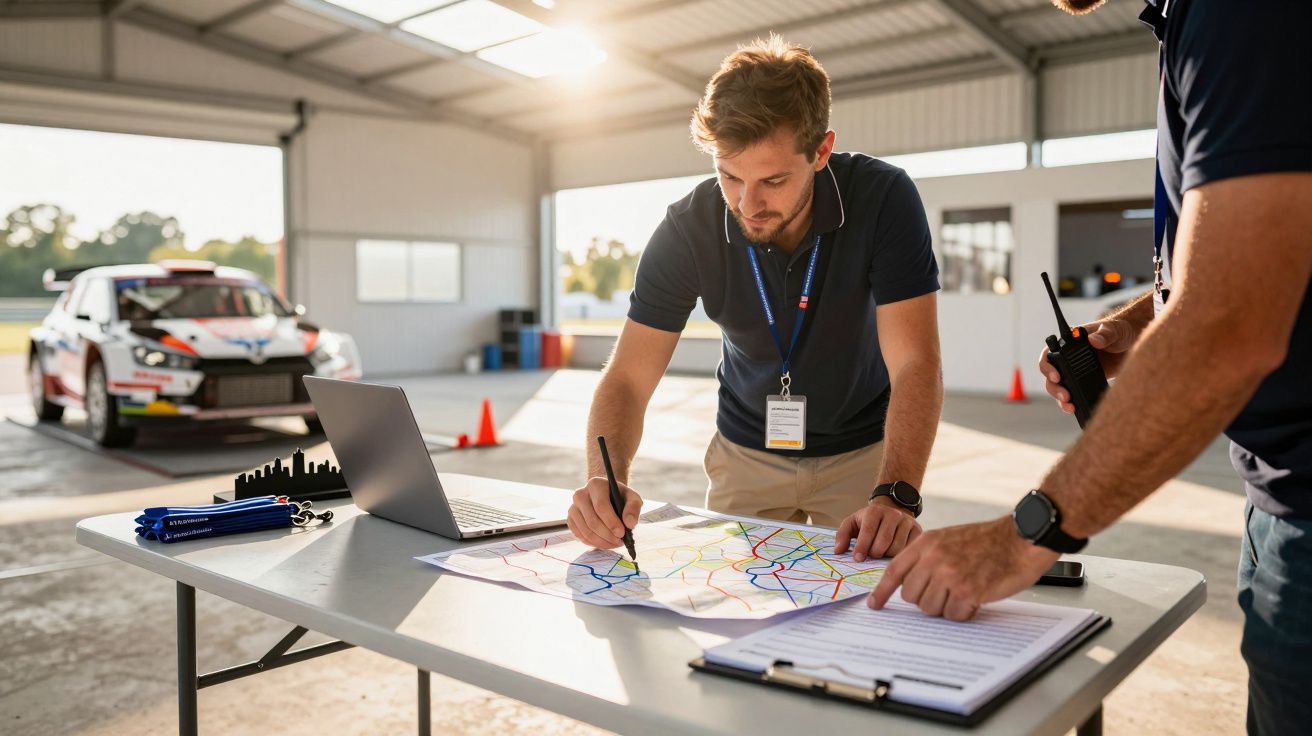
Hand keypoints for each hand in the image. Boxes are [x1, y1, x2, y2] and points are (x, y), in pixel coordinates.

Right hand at [567, 476, 641, 549]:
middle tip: (620, 542)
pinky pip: (580, 536)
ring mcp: (573, 508)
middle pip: (592, 521)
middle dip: (607, 535)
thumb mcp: (632, 497)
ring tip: (615, 543)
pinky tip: (605, 542)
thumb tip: (630, 524)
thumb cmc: (619, 497)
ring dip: (602, 542)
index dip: (611, 522)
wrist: (606, 496)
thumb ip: (633, 508)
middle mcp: (580, 495)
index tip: (622, 533)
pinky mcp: (570, 520)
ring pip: (586, 531)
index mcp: (595, 485)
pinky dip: (594, 543)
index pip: (601, 506)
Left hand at [834, 496, 922, 561]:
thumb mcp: (852, 523)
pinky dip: (901, 555)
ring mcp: (907, 522)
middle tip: (872, 555)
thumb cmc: (868, 521)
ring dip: (887, 556)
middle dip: (875, 553)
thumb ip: (842, 535)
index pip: (868, 532)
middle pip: (883, 542)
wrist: (892, 511)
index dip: (862, 547)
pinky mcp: (918, 530)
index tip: (857, 559)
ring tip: (883, 552)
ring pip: (897, 547)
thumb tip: (838, 551)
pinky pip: (909, 549)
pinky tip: (894, 554)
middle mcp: (893, 514)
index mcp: (874, 511)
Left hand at [868, 516, 1057, 620]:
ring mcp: (950, 575)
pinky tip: (975, 598)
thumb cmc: (988, 540)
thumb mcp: (948, 538)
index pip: (894, 571)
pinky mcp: (968, 592)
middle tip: (946, 592)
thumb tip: (909, 582)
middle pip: (911, 595)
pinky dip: (963, 612)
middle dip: (926, 599)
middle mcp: (934, 558)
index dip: (882, 591)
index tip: (875, 605)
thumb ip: (926, 556)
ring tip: (964, 591)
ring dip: (946, 606)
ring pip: (930, 608)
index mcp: (926, 543)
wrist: (1021, 539)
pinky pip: (953, 615)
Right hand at [1038, 318, 1137, 414]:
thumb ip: (1105, 334)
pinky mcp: (1084, 381)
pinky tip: (1076, 409)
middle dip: (1055, 387)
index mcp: (1069, 342)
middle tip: (1065, 396)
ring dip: (1060, 398)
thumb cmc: (1120, 331)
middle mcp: (1067, 357)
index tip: (1056, 377)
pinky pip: (1073, 393)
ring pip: (1059, 387)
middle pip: (1051, 374)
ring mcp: (1075, 371)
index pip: (1049, 354)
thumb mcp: (1114, 330)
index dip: (1047, 367)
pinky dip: (1072, 402)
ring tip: (1070, 407)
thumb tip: (1094, 341)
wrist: (1133, 343)